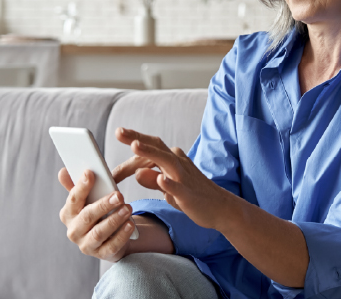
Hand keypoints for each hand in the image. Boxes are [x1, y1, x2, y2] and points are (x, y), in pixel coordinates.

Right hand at [58, 168, 135, 262]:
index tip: (90, 173)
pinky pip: (112, 246)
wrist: (109, 237)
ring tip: (127, 208)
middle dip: (103, 205)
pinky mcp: (102, 254)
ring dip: (114, 220)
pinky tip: (130, 224)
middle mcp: (74, 231)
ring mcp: (86, 245)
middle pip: (87, 217)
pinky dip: (121, 235)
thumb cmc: (97, 213)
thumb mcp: (88, 199)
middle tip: (119, 195)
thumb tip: (63, 171)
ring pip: (99, 233)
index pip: (73, 199)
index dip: (81, 186)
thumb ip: (78, 186)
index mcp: (68, 214)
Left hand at [114, 127, 232, 230]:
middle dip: (138, 138)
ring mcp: (184, 178)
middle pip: (157, 147)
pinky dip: (169, 183)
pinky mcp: (189, 194)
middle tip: (119, 131)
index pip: (151, 148)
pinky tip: (160, 179)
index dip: (133, 142)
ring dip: (150, 152)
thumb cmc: (194, 196)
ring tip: (134, 146)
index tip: (118, 133)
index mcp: (173, 160)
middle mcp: (178, 164)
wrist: (221, 208)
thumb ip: (153, 180)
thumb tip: (137, 173)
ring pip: (166, 161)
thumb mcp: (169, 187)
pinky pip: (178, 187)